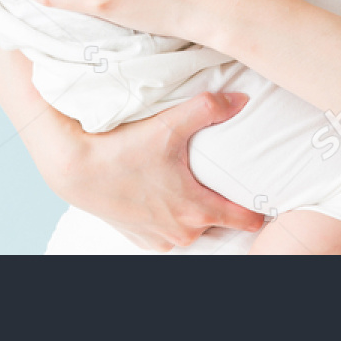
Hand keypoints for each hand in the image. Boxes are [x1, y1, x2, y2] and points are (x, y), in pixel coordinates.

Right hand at [39, 92, 266, 249]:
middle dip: (222, 205)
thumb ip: (209, 109)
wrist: (76, 169)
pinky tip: (163, 197)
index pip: (246, 220)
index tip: (263, 196)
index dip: (257, 207)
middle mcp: (182, 232)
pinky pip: (167, 233)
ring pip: (192, 229)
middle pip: (219, 223)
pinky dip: (169, 218)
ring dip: (194, 213)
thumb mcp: (168, 124)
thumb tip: (241, 100)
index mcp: (197, 210)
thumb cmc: (122, 149)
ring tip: (189, 186)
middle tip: (220, 181)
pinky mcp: (142, 240)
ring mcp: (161, 239)